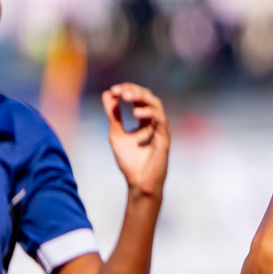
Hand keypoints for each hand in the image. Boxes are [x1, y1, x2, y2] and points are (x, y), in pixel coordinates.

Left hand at [103, 83, 169, 198]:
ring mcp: (161, 129)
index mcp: (145, 120)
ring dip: (141, 98)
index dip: (127, 90)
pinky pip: (160, 120)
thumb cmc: (130, 161)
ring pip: (156, 105)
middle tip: (119, 91)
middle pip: (149, 97)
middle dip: (134, 91)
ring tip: (126, 96)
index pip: (139, 98)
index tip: (113, 90)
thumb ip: (113, 115)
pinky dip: (149, 113)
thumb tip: (107, 94)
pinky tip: (136, 113)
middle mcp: (155, 122)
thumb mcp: (116, 133)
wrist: (138, 182)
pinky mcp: (164, 138)